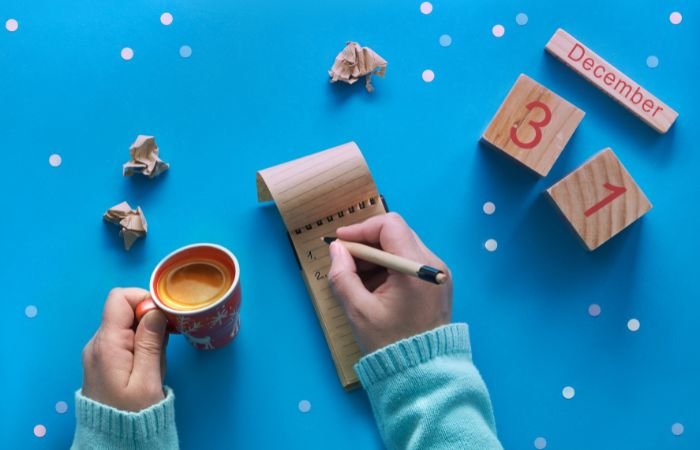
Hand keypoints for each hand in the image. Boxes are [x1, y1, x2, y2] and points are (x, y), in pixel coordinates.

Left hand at [81, 288, 168, 410]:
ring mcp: (98, 352)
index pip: (119, 298)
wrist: (112, 441)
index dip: (144, 299)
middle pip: (124, 310)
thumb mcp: (148, 380)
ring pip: (126, 324)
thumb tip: (154, 310)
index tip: (164, 318)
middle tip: (165, 344)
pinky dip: (140, 344)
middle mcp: (97, 343)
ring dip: (147, 335)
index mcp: (107, 344)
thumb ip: (151, 342)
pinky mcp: (103, 360)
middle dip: (150, 320)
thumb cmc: (133, 414)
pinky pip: (124, 339)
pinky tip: (149, 364)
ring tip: (155, 361)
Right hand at [328, 213, 451, 353]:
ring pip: (401, 246)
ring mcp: (437, 273)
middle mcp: (432, 263)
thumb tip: (336, 249)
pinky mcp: (436, 283)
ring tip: (357, 278)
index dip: (361, 229)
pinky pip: (408, 262)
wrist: (423, 372)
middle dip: (366, 243)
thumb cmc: (389, 343)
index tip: (340, 241)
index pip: (389, 225)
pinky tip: (373, 287)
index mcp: (415, 267)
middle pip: (396, 233)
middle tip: (345, 261)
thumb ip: (342, 275)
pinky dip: (388, 267)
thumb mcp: (358, 310)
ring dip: (376, 256)